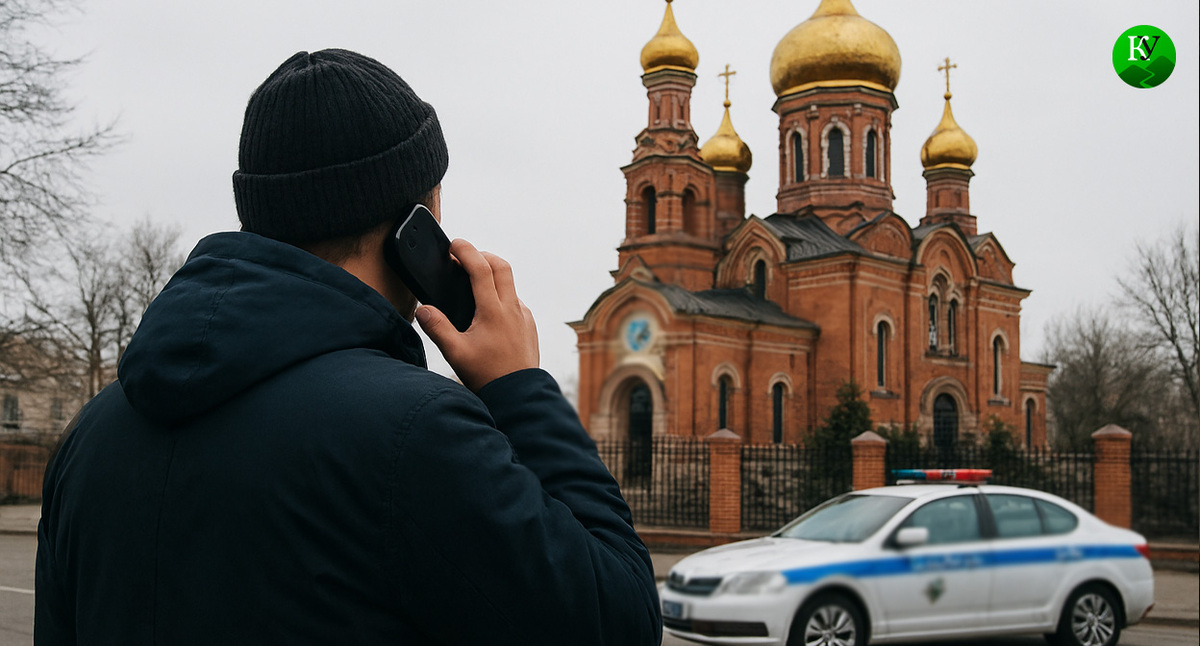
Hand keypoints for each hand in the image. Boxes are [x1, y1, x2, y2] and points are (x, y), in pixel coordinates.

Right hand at [415, 239, 538, 391]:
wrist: (519, 395)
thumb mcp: (456, 353)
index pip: (481, 268)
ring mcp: (523, 316)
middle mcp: (512, 309)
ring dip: (492, 275)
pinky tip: (488, 310)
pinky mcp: (528, 325)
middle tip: (464, 258)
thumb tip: (422, 309)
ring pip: (510, 283)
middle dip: (482, 255)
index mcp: (493, 311)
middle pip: (501, 266)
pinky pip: (515, 301)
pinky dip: (501, 295)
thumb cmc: (488, 376)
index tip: (454, 244)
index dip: (466, 251)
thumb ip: (437, 328)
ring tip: (473, 284)